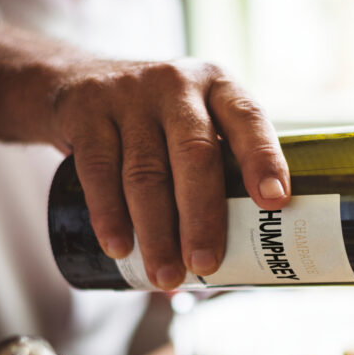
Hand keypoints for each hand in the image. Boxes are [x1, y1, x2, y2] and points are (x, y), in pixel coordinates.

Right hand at [49, 59, 289, 288]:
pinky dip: (109, 215)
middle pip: (194, 154)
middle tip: (206, 264)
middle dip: (201, 217)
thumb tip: (241, 262)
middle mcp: (176, 84)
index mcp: (218, 87)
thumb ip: (219, 171)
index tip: (275, 201)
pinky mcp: (85, 111)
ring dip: (156, 232)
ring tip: (165, 275)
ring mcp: (128, 94)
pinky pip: (98, 171)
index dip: (263, 160)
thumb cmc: (159, 121)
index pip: (248, 120)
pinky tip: (120, 247)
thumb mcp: (196, 121)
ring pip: (145, 172)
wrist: (78, 79)